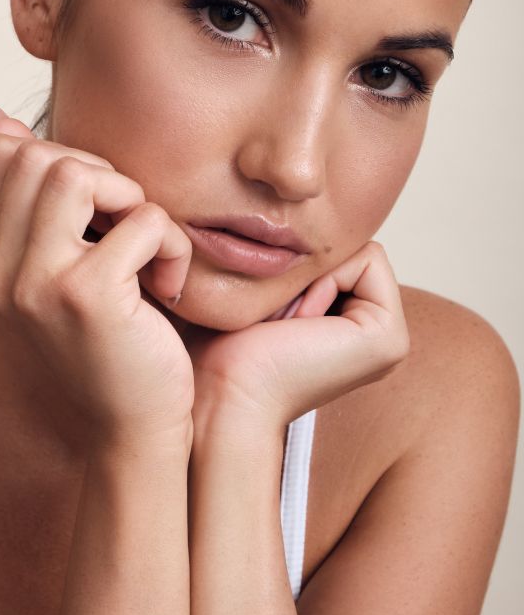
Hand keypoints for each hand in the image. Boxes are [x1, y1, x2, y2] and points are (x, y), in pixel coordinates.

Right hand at [0, 102, 194, 445]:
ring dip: (134, 203)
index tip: (102, 219)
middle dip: (104, 179)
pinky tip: (167, 289)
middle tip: (129, 232)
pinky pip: (144, 219)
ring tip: (145, 251)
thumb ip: (33, 195)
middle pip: (42, 156)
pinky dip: (173, 246)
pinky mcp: (86, 296)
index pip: (8, 155)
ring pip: (81, 174)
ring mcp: (35, 282)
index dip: (72, 165)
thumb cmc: (115, 338)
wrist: (135, 425)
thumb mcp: (64, 260)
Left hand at [186, 240, 409, 435]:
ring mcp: (391, 340)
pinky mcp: (390, 338)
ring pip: (358, 250)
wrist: (224, 394)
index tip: (273, 313)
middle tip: (280, 319)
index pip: (340, 250)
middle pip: (352, 249)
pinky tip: (301, 323)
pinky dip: (325, 279)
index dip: (300, 264)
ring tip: (288, 323)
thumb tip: (295, 220)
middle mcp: (377, 335)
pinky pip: (366, 259)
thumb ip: (291, 263)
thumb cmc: (223, 349)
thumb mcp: (262, 292)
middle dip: (308, 269)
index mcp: (353, 327)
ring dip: (313, 275)